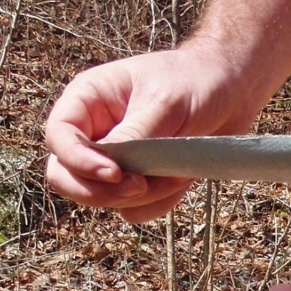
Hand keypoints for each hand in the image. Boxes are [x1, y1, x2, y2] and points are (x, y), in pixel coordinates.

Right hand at [44, 40, 255, 223]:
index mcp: (88, 101)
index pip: (58, 138)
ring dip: (143, 196)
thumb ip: (134, 136)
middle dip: (101, 191)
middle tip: (141, 186)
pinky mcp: (140, 181)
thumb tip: (110, 168)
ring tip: (177, 171)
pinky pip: (135, 209)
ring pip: (103, 200)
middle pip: (66, 178)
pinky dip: (158, 203)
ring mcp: (115, 161)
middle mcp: (94, 133)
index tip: (116, 173)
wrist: (232, 92)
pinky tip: (181, 180)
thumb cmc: (195, 81)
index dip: (78, 161)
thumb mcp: (164, 102)